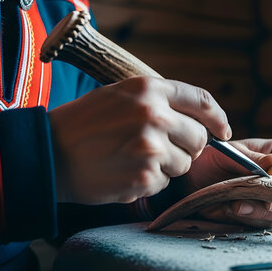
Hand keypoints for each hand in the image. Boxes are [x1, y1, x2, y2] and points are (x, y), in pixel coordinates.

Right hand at [49, 77, 230, 203]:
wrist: (48, 154)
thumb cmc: (84, 125)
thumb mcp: (121, 96)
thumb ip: (160, 102)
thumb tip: (203, 121)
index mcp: (150, 88)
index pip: (203, 102)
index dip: (218, 119)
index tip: (223, 131)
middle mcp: (155, 114)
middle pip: (200, 138)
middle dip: (187, 147)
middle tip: (159, 149)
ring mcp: (152, 147)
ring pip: (184, 163)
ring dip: (167, 166)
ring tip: (133, 158)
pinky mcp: (146, 175)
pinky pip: (165, 182)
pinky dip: (150, 182)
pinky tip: (125, 172)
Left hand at [185, 138, 271, 227]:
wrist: (192, 181)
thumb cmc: (214, 158)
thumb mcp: (231, 152)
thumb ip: (253, 157)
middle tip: (267, 199)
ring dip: (265, 211)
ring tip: (239, 205)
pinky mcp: (263, 218)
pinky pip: (267, 223)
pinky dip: (250, 218)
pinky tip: (232, 209)